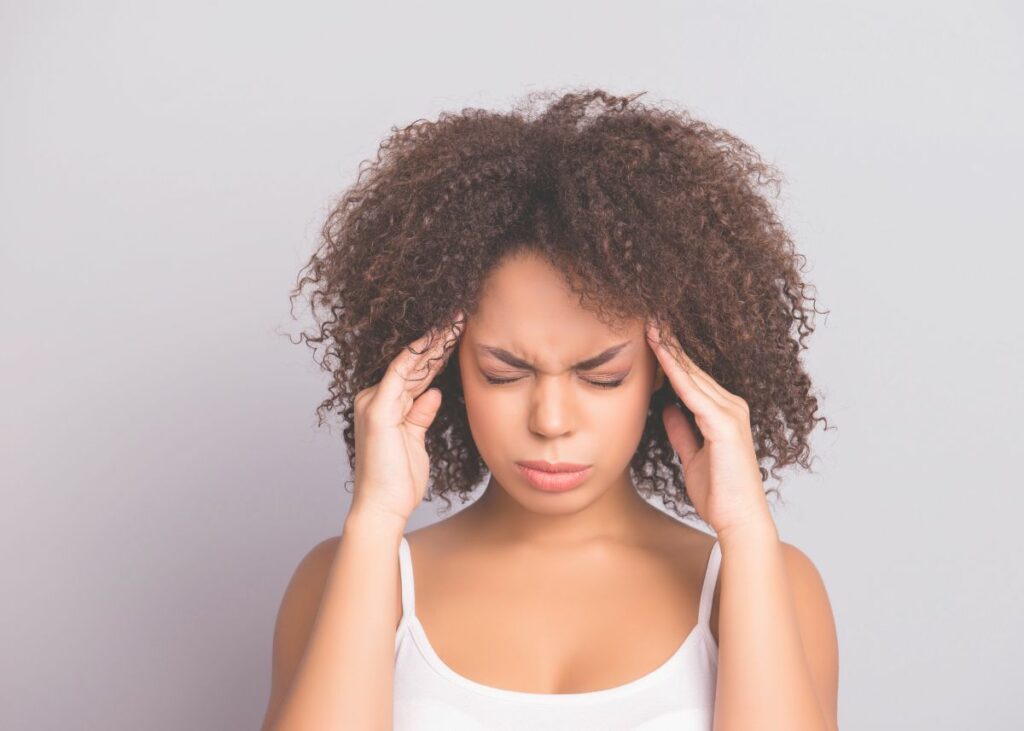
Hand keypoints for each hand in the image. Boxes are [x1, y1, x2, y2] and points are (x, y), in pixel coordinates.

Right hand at [350, 311, 464, 524]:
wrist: (382, 508)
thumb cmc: (398, 482)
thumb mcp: (416, 442)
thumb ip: (420, 415)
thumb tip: (433, 394)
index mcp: (384, 405)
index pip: (416, 372)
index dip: (438, 352)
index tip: (461, 333)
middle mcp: (375, 398)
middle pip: (414, 363)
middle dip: (439, 339)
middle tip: (462, 316)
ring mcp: (373, 402)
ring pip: (409, 362)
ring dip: (434, 340)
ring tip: (457, 320)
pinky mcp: (378, 410)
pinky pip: (401, 374)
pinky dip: (420, 355)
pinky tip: (437, 338)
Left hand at [646, 320, 771, 537]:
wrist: (739, 520)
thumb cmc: (719, 494)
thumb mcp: (692, 457)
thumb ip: (682, 432)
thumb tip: (667, 410)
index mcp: (724, 414)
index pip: (692, 378)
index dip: (671, 357)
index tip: (650, 336)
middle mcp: (731, 407)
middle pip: (693, 369)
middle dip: (669, 344)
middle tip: (647, 318)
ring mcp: (730, 413)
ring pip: (693, 375)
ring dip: (670, 350)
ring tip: (649, 326)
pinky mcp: (725, 424)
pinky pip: (693, 392)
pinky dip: (676, 371)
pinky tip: (660, 354)